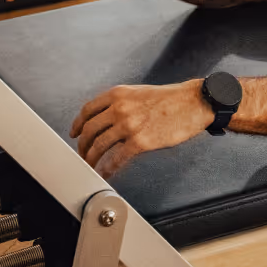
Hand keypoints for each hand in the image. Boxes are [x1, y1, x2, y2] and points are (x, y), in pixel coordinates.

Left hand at [71, 80, 214, 177]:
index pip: (88, 110)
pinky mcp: (140, 142)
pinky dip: (107, 169)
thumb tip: (105, 118)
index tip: (74, 133)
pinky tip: (106, 173)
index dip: (77, 124)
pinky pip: (115, 159)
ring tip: (92, 166)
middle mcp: (120, 108)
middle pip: (89, 130)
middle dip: (82, 145)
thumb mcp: (139, 93)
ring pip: (99, 146)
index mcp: (118, 94)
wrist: (192, 103)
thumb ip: (120, 103)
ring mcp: (129, 125)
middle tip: (83, 153)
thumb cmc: (170, 99)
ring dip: (91, 159)